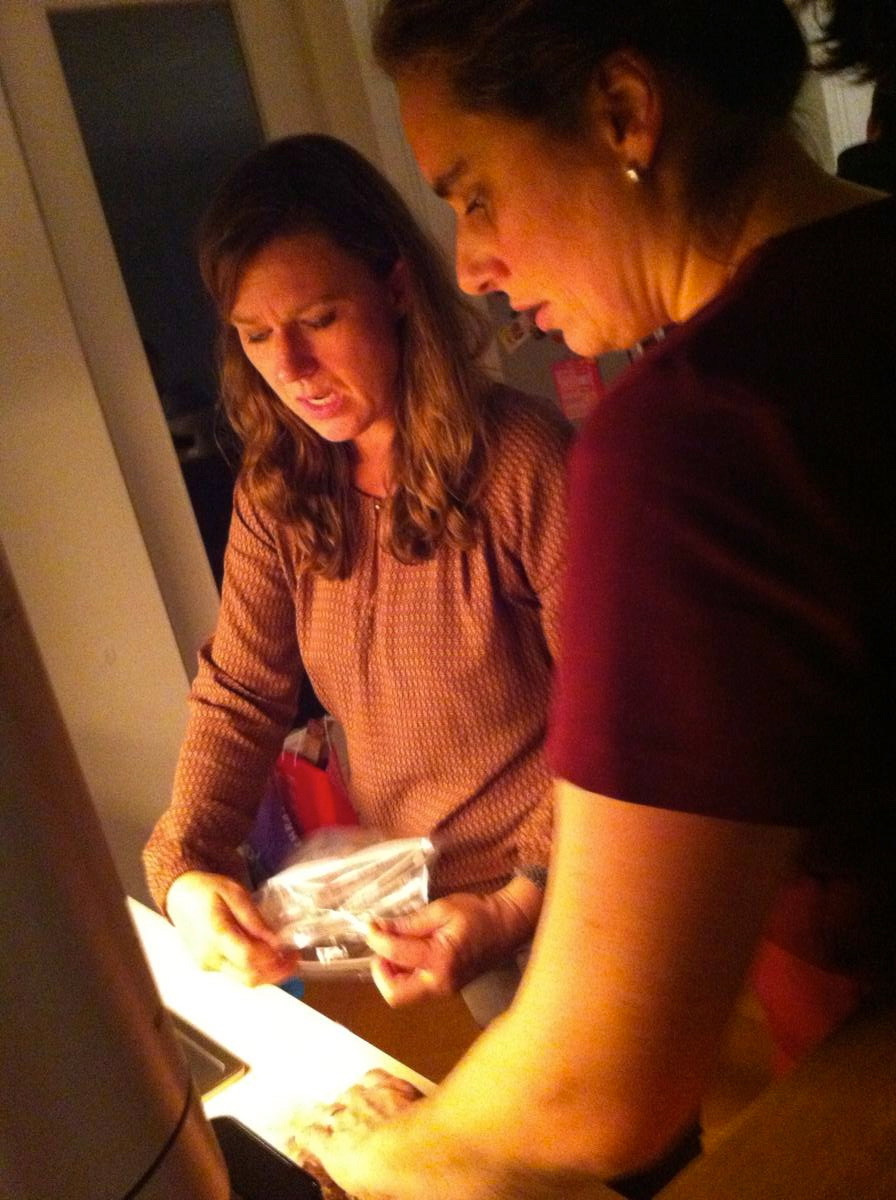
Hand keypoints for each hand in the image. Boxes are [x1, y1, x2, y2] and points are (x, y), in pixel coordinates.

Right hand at [165, 870, 300, 985]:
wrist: (180, 897)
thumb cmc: (206, 890)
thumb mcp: (233, 892)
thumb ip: (253, 918)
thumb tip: (274, 940)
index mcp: (214, 934)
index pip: (248, 957)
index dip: (273, 958)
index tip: (291, 951)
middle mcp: (209, 956)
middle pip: (248, 977)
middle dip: (277, 973)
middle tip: (295, 959)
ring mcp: (208, 965)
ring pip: (245, 980)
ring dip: (269, 974)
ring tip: (286, 959)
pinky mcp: (210, 967)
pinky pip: (238, 975)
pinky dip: (256, 970)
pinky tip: (268, 958)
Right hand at [290, 1069, 422, 1197]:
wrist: (419, 1150)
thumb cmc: (393, 1178)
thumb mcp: (368, 1195)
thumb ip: (356, 1183)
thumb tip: (365, 1188)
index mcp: (333, 1151)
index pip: (309, 1136)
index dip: (308, 1136)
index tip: (308, 1137)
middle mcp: (343, 1120)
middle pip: (327, 1111)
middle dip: (330, 1118)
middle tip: (339, 1126)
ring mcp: (364, 1099)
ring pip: (348, 1092)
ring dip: (351, 1100)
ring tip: (358, 1107)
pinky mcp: (388, 1085)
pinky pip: (372, 1077)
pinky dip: (372, 1082)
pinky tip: (374, 1086)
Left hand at [365, 881, 539, 1006]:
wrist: (506, 926)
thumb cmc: (477, 913)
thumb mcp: (441, 909)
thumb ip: (410, 923)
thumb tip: (380, 928)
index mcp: (440, 960)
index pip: (395, 955)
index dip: (377, 939)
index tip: (371, 925)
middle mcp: (440, 983)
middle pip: (395, 995)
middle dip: (380, 973)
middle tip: (380, 948)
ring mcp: (444, 990)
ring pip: (403, 995)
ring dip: (391, 974)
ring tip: (394, 947)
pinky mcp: (446, 989)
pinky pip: (416, 989)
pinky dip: (404, 974)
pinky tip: (408, 953)